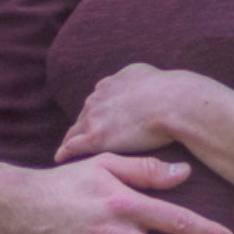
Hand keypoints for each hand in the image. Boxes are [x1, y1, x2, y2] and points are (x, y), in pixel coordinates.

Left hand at [54, 63, 206, 163]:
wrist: (172, 102)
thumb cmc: (171, 92)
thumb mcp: (151, 75)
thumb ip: (139, 79)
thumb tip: (141, 85)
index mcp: (113, 84)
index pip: (99, 99)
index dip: (99, 111)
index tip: (98, 119)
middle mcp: (100, 97)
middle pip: (85, 114)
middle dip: (84, 125)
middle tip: (81, 138)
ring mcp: (95, 117)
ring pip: (75, 130)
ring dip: (72, 138)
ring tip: (67, 150)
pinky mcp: (95, 137)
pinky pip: (72, 146)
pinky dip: (65, 152)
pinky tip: (60, 158)